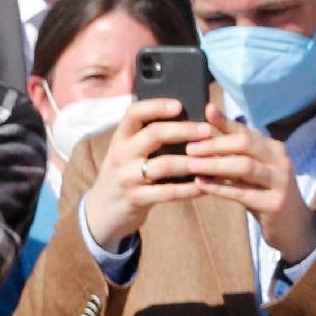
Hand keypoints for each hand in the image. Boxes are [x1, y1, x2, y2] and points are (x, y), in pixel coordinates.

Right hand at [76, 96, 212, 250]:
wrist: (102, 210)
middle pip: (154, 134)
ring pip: (165, 164)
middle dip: (185, 130)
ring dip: (192, 161)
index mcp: (121, 138)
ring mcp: (126, 177)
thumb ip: (147, 138)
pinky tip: (205, 186)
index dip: (157, 106)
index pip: (134, 113)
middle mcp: (121, 154)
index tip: (179, 105)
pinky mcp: (135, 198)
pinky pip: (168, 192)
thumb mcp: (127, 153)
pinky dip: (190, 189)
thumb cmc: (125, 175)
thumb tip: (188, 120)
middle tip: (208, 131)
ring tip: (212, 160)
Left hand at [183, 104, 315, 262]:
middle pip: (246, 144)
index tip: (203, 113)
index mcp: (272, 148)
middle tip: (189, 148)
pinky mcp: (275, 203)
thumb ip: (230, 150)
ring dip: (215, 164)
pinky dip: (220, 187)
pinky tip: (201, 184)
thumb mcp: (249, 169)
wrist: (291, 224)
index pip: (244, 131)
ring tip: (191, 165)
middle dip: (215, 144)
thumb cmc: (262, 191)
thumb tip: (207, 121)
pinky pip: (244, 193)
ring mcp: (280, 181)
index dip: (223, 122)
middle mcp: (280, 160)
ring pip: (245, 166)